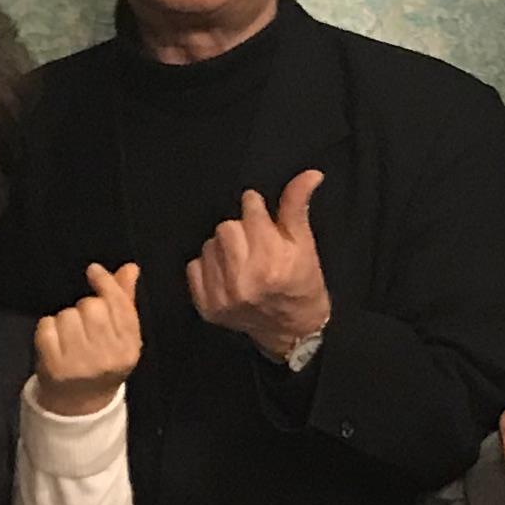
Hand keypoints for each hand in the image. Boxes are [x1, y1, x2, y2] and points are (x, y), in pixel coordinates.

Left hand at [32, 261, 145, 416]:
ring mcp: (80, 363)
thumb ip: (124, 301)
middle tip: (84, 324)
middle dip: (85, 307)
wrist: (80, 404)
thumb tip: (130, 268)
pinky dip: (47, 329)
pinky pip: (46, 326)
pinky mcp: (54, 366)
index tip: (93, 271)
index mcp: (129, 348)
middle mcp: (107, 357)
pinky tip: (54, 343)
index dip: (105, 283)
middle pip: (91, 306)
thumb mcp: (121, 337)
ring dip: (65, 320)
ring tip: (70, 338)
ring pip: (67, 314)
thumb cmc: (102, 361)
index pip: (119, 304)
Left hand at [187, 168, 330, 359]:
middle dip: (240, 229)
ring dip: (224, 248)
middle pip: (226, 227)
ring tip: (242, 260)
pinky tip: (227, 275)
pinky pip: (194, 267)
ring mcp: (222, 297)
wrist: (292, 331)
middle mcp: (243, 281)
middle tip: (254, 242)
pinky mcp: (207, 308)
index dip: (256, 209)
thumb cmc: (302, 283)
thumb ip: (297, 206)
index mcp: (271, 263)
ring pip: (209, 245)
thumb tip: (311, 173)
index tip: (260, 216)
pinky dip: (208, 267)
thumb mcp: (305, 243)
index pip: (250, 210)